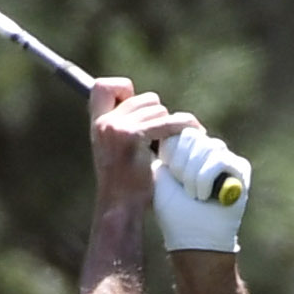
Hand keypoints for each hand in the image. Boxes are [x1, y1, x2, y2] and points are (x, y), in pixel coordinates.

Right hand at [84, 78, 194, 221]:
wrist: (120, 208)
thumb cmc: (123, 184)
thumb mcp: (113, 150)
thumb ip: (122, 127)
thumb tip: (149, 106)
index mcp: (97, 123)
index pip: (103, 86)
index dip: (122, 89)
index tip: (134, 104)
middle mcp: (105, 122)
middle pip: (144, 98)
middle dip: (158, 114)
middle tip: (163, 135)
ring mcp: (118, 128)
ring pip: (158, 109)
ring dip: (170, 124)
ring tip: (172, 143)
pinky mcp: (133, 137)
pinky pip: (167, 123)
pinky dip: (185, 126)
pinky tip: (196, 132)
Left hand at [151, 128, 251, 253]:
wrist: (193, 238)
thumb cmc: (174, 211)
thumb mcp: (158, 174)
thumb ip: (159, 148)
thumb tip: (156, 125)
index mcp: (189, 148)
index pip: (178, 129)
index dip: (170, 151)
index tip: (169, 175)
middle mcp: (208, 148)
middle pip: (190, 135)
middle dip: (180, 164)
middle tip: (181, 188)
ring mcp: (225, 157)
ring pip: (204, 147)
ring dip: (192, 175)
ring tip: (192, 195)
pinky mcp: (240, 168)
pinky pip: (218, 159)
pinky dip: (204, 178)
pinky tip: (202, 196)